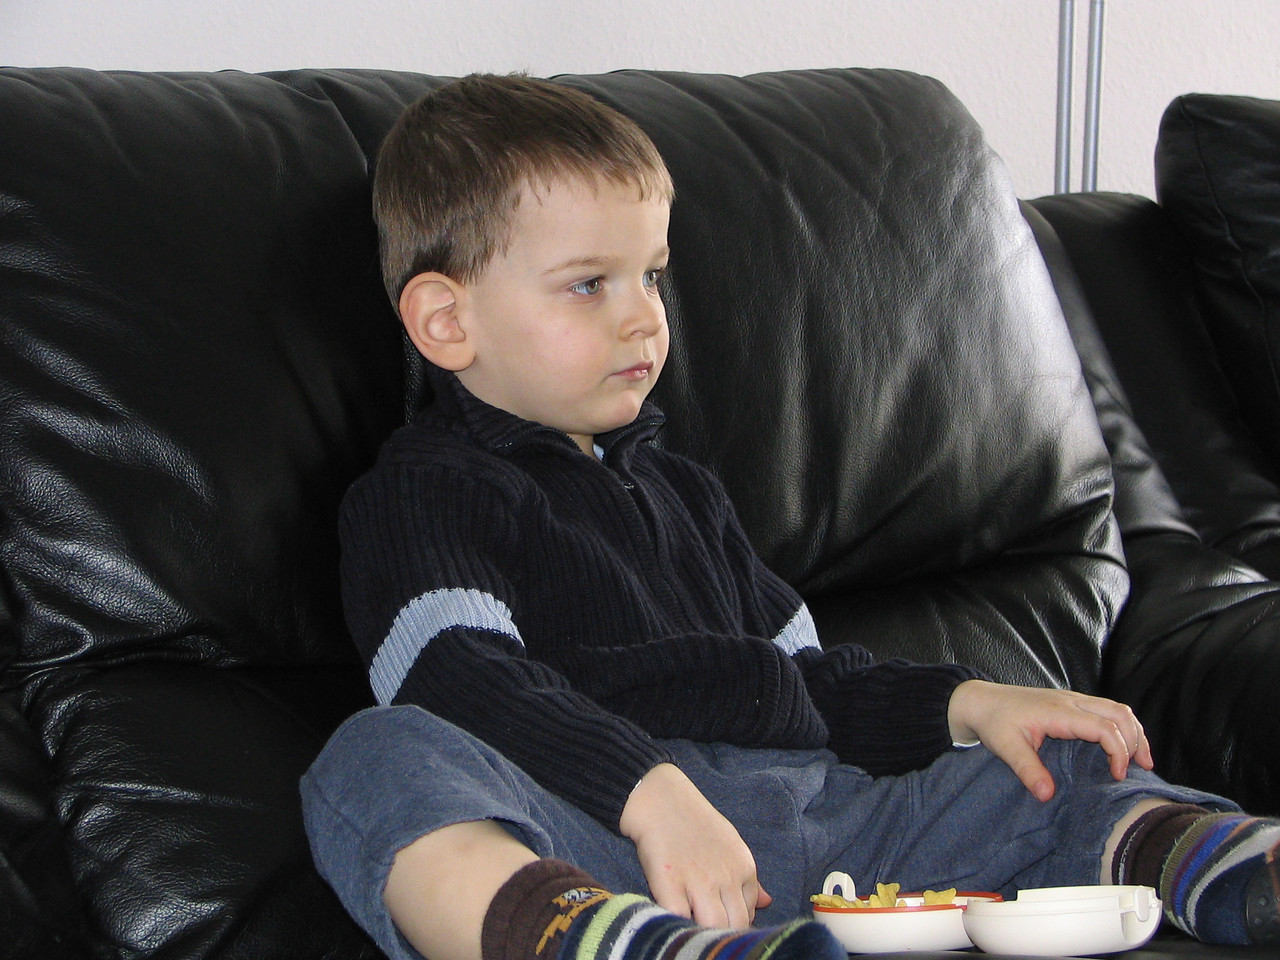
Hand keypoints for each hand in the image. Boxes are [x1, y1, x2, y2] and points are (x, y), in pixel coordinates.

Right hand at [618, 763, 771, 927]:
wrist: (660, 798)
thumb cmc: (695, 821)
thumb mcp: (731, 844)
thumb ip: (748, 878)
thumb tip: (767, 902)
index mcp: (744, 868)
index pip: (749, 914)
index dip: (734, 924)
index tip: (722, 924)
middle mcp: (725, 877)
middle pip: (734, 926)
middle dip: (723, 932)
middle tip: (708, 931)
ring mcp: (698, 881)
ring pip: (712, 928)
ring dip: (703, 933)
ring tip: (693, 929)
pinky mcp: (669, 883)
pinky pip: (680, 919)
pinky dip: (678, 925)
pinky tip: (675, 921)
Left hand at [947, 680, 1153, 801]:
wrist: (980, 701)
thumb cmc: (994, 721)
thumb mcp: (1006, 747)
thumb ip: (1027, 770)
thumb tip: (1047, 795)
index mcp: (1059, 712)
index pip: (1104, 727)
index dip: (1118, 751)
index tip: (1117, 776)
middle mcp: (1071, 701)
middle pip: (1119, 713)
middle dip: (1136, 740)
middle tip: (1140, 769)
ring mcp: (1073, 700)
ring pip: (1116, 708)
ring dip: (1133, 731)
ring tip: (1142, 760)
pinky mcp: (1071, 703)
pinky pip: (1106, 709)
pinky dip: (1122, 726)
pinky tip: (1123, 746)